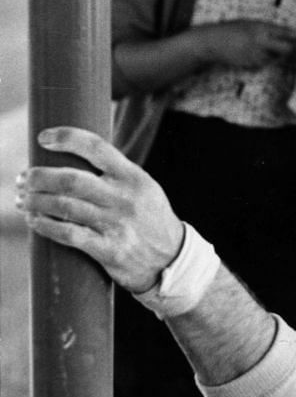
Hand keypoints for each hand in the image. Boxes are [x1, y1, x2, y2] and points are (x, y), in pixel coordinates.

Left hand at [17, 127, 183, 292]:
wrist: (172, 259)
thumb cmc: (149, 218)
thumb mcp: (142, 188)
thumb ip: (114, 173)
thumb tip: (71, 158)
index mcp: (133, 177)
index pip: (97, 147)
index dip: (67, 138)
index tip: (43, 138)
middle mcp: (124, 198)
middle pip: (71, 180)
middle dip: (39, 177)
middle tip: (23, 178)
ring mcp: (116, 225)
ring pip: (65, 207)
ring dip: (36, 202)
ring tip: (22, 200)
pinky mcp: (109, 250)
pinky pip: (69, 235)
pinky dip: (45, 226)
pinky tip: (34, 221)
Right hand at [201, 20, 295, 68]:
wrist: (213, 42)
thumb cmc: (232, 29)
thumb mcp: (250, 24)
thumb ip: (267, 29)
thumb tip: (284, 34)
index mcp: (261, 27)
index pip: (286, 33)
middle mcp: (261, 41)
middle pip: (286, 49)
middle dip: (290, 49)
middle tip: (290, 46)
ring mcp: (257, 54)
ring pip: (276, 57)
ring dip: (274, 53)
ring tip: (257, 46)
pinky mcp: (253, 64)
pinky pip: (265, 62)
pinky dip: (263, 58)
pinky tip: (250, 52)